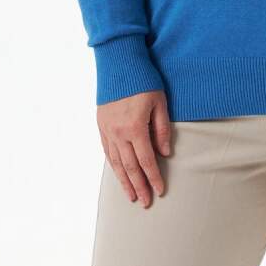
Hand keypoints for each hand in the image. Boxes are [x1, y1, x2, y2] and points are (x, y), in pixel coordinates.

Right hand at [97, 89, 171, 205]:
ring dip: (124, 181)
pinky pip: (107, 151)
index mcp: (135, 128)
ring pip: (116, 162)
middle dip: (139, 186)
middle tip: (145, 202)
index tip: (160, 191)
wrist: (118, 63)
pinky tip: (118, 173)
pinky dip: (113, 165)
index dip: (153, 178)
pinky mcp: (101, 124)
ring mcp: (107, 130)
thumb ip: (162, 129)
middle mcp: (118, 133)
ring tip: (131, 196)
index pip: (146, 161)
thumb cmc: (143, 80)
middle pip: (130, 167)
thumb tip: (165, 153)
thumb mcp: (160, 102)